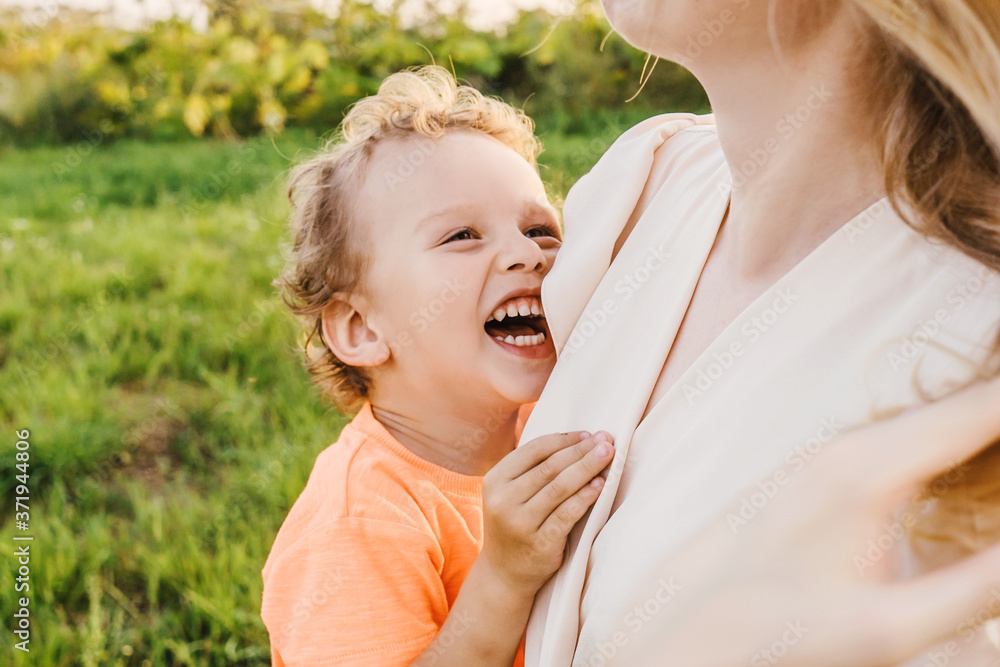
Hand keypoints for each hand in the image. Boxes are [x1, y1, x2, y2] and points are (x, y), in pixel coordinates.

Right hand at [480, 430, 614, 598]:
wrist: (504, 573)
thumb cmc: (515, 524)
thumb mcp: (510, 494)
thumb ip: (533, 470)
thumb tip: (578, 441)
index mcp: (495, 479)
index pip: (535, 450)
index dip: (565, 440)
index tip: (588, 435)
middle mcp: (503, 499)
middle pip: (551, 466)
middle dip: (582, 450)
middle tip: (606, 440)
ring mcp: (520, 522)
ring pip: (560, 487)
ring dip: (588, 468)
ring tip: (608, 456)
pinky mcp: (539, 542)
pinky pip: (567, 514)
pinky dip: (585, 497)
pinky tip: (600, 485)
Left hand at [617, 377, 999, 666]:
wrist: (697, 630)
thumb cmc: (784, 634)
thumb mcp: (893, 628)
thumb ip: (978, 587)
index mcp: (868, 470)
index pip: (975, 413)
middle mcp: (841, 447)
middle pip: (949, 411)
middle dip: (998, 417)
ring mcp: (820, 455)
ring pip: (917, 425)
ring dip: (971, 432)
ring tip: (995, 457)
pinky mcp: (810, 473)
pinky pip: (888, 443)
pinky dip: (935, 448)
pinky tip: (956, 477)